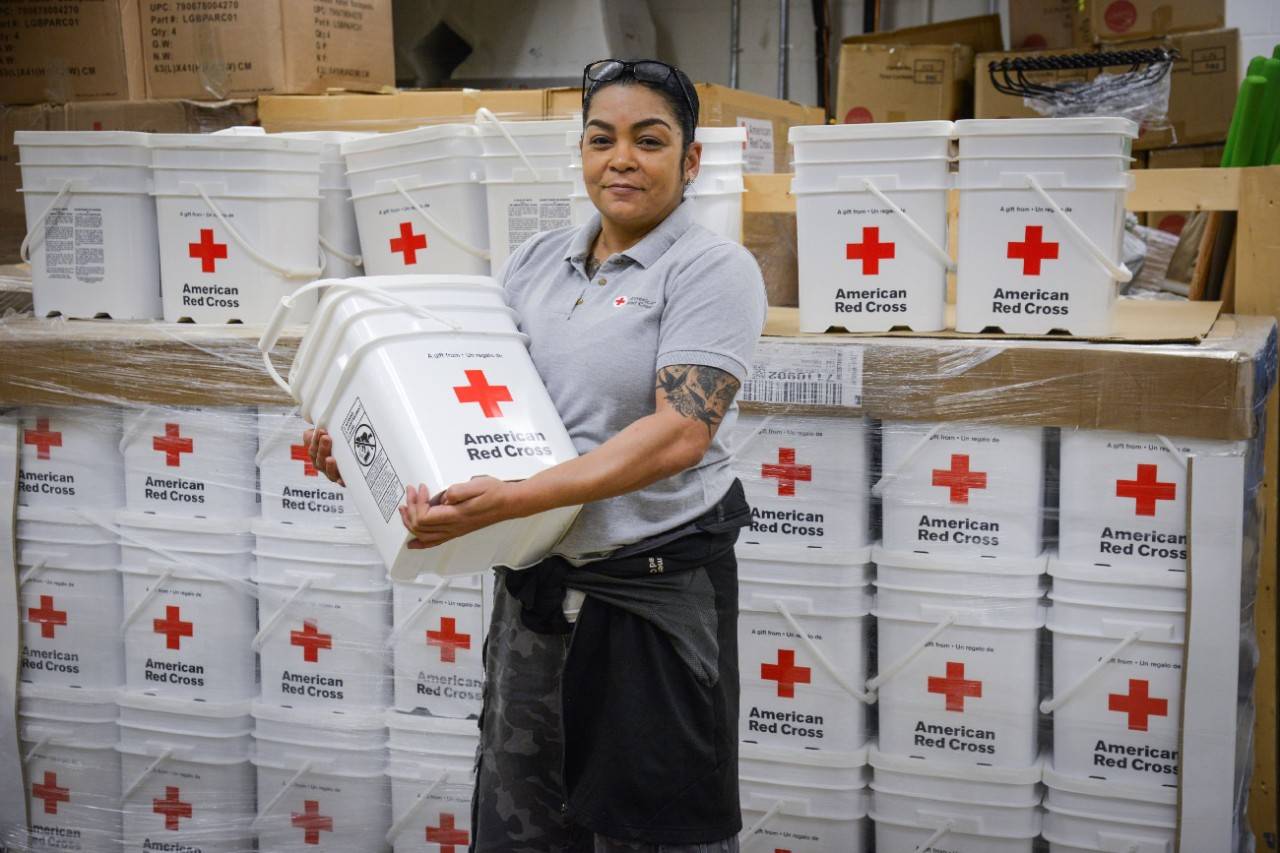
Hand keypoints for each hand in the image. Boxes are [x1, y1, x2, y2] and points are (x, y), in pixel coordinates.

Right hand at [303, 427, 344, 485]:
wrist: (352, 455)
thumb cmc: (336, 441)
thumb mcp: (327, 434)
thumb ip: (318, 432)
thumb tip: (309, 430)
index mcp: (317, 453)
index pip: (313, 447)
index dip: (315, 439)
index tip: (321, 431)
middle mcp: (323, 464)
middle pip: (319, 459)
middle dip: (322, 448)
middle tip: (326, 438)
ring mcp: (332, 473)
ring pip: (328, 470)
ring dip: (329, 465)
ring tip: (330, 459)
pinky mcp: (343, 479)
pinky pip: (341, 481)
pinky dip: (340, 481)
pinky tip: (340, 480)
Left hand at [399, 476, 518, 549]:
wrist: (508, 503)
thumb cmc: (495, 493)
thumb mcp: (478, 485)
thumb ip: (459, 491)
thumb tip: (444, 496)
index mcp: (456, 515)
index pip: (424, 517)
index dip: (417, 502)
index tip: (421, 487)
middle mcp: (453, 527)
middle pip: (420, 526)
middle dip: (410, 509)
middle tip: (411, 492)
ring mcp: (454, 531)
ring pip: (423, 535)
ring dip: (410, 522)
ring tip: (405, 508)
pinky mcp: (456, 530)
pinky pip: (434, 542)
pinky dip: (421, 543)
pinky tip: (413, 544)